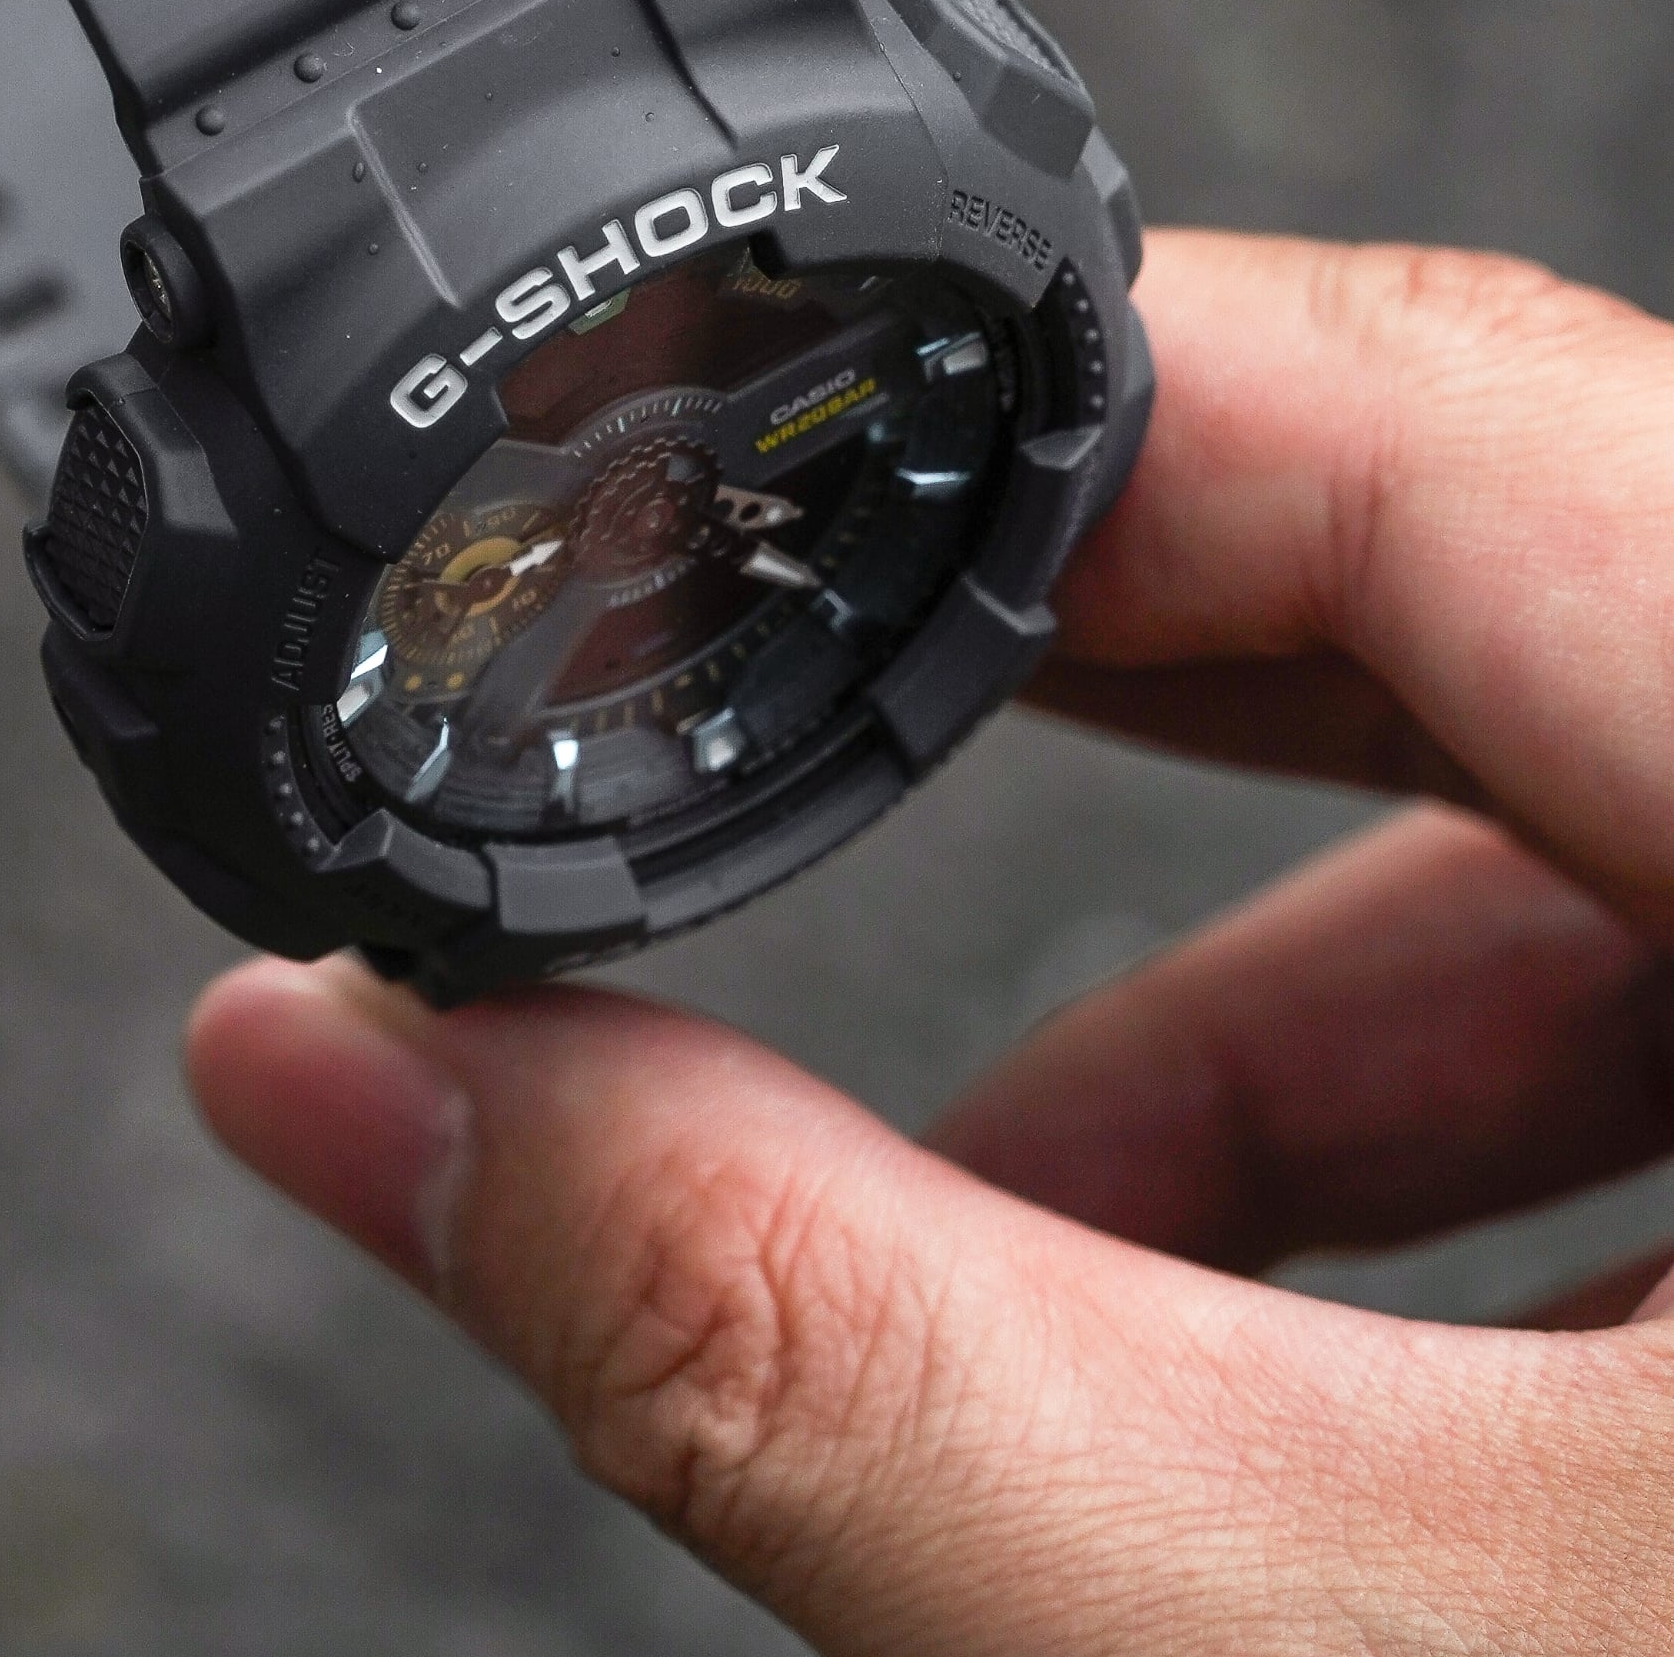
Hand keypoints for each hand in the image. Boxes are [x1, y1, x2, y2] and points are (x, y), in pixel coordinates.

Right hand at [191, 231, 1673, 1650]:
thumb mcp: (1337, 1654)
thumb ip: (799, 1344)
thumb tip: (364, 1090)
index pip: (1399, 386)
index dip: (1004, 421)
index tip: (716, 513)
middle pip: (1473, 544)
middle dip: (1087, 703)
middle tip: (771, 778)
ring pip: (1592, 787)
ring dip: (1280, 979)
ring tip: (991, 1199)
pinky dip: (1483, 1109)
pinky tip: (1293, 1322)